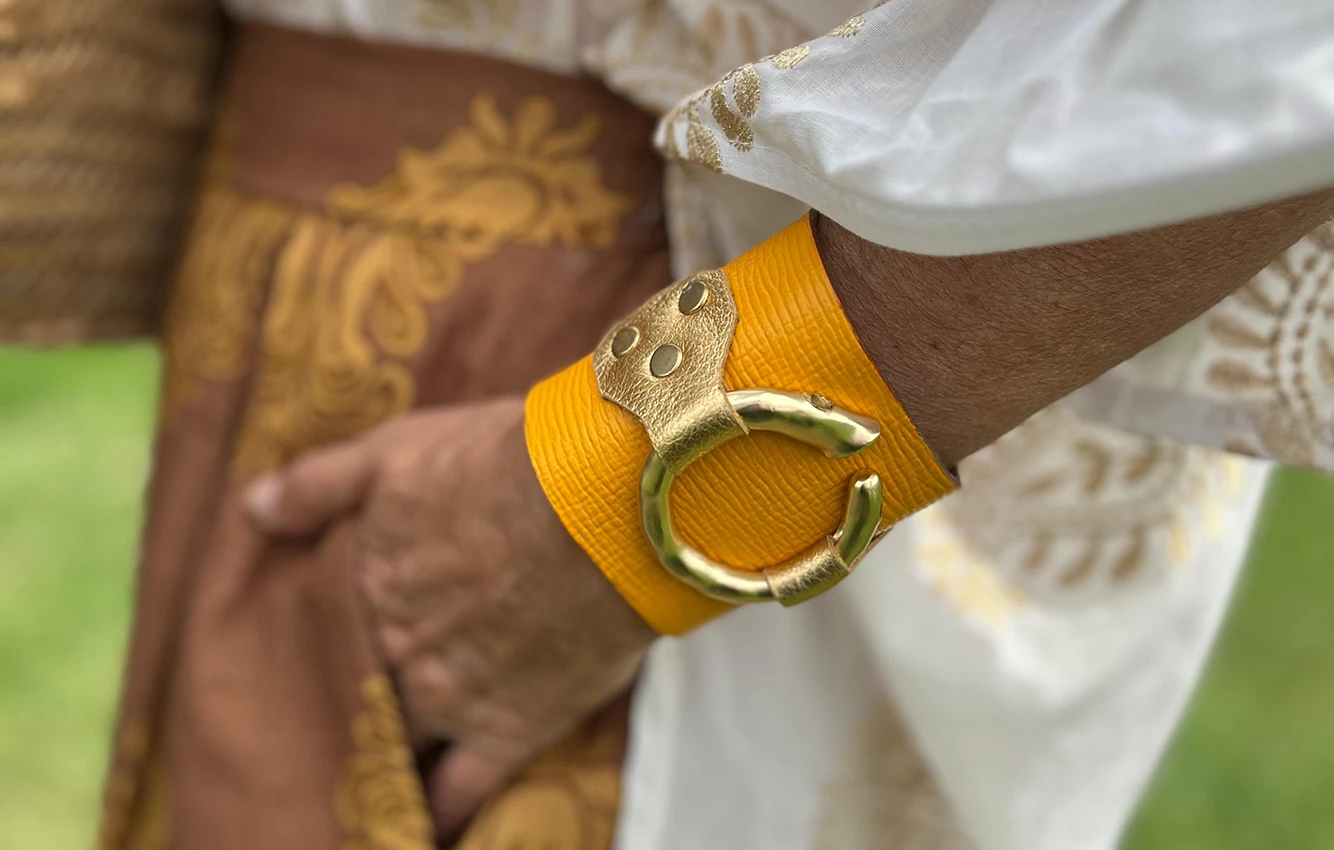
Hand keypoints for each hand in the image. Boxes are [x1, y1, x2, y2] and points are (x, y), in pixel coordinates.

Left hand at [243, 397, 654, 836]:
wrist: (604, 506)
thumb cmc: (504, 463)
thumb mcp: (399, 449)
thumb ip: (320, 483)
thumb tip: (253, 509)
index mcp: (364, 586)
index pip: (322, 631)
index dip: (325, 640)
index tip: (325, 650)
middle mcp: (394, 652)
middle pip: (356, 689)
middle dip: (353, 697)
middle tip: (353, 706)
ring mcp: (449, 699)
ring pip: (397, 742)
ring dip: (388, 749)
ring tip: (384, 759)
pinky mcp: (510, 730)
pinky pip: (461, 792)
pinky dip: (440, 812)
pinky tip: (429, 821)